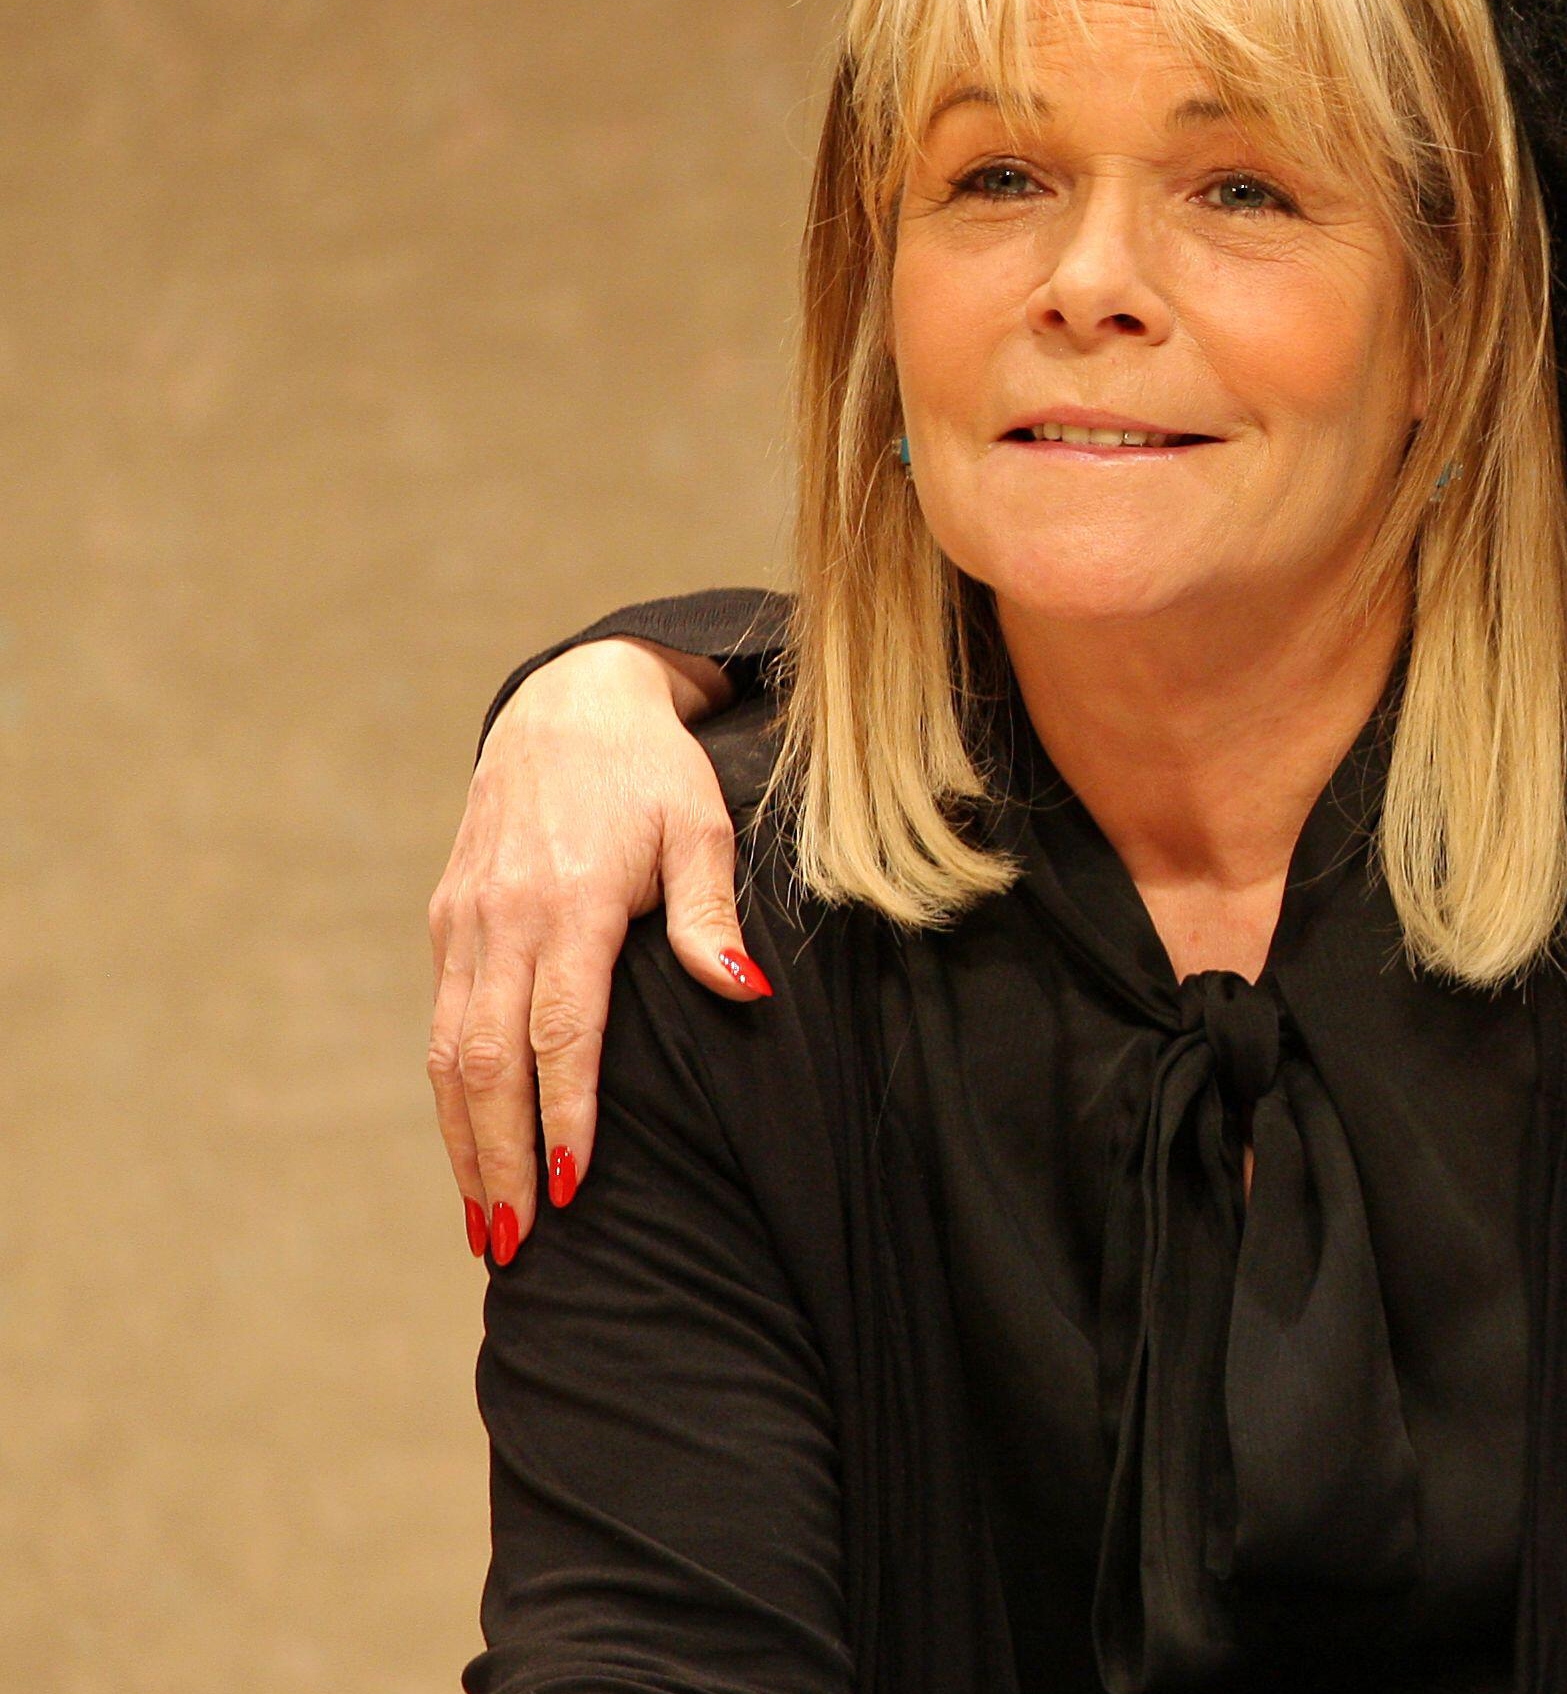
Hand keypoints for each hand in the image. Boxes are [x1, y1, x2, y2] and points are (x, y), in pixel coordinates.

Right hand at [424, 638, 749, 1264]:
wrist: (568, 702)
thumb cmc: (653, 771)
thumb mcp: (702, 827)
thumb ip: (710, 916)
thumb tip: (745, 992)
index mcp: (568, 902)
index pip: (561, 1031)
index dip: (562, 1113)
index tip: (570, 1188)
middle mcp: (501, 920)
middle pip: (485, 1063)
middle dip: (498, 1159)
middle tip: (516, 1245)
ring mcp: (463, 923)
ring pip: (447, 1055)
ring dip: (464, 1144)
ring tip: (486, 1225)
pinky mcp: (447, 923)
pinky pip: (440, 1025)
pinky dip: (449, 1096)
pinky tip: (470, 1148)